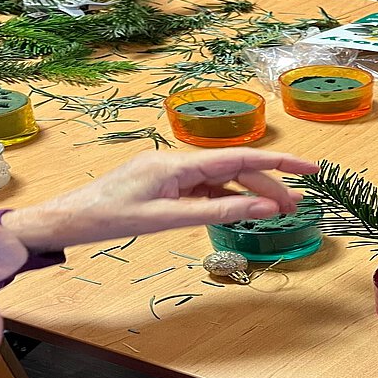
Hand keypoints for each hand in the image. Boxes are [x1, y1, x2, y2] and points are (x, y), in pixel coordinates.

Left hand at [0, 149, 318, 251]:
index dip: (281, 162)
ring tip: (276, 212)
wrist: (66, 220)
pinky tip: (241, 211)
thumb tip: (262, 207)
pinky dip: (226, 200)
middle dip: (270, 185)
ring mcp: (170, 173)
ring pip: (221, 180)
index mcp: (178, 163)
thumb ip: (217, 212)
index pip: (241, 158)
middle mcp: (177, 161)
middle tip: (297, 207)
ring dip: (250, 193)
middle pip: (235, 169)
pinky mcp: (163, 186)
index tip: (311, 168)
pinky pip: (204, 190)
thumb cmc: (107, 218)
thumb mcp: (166, 219)